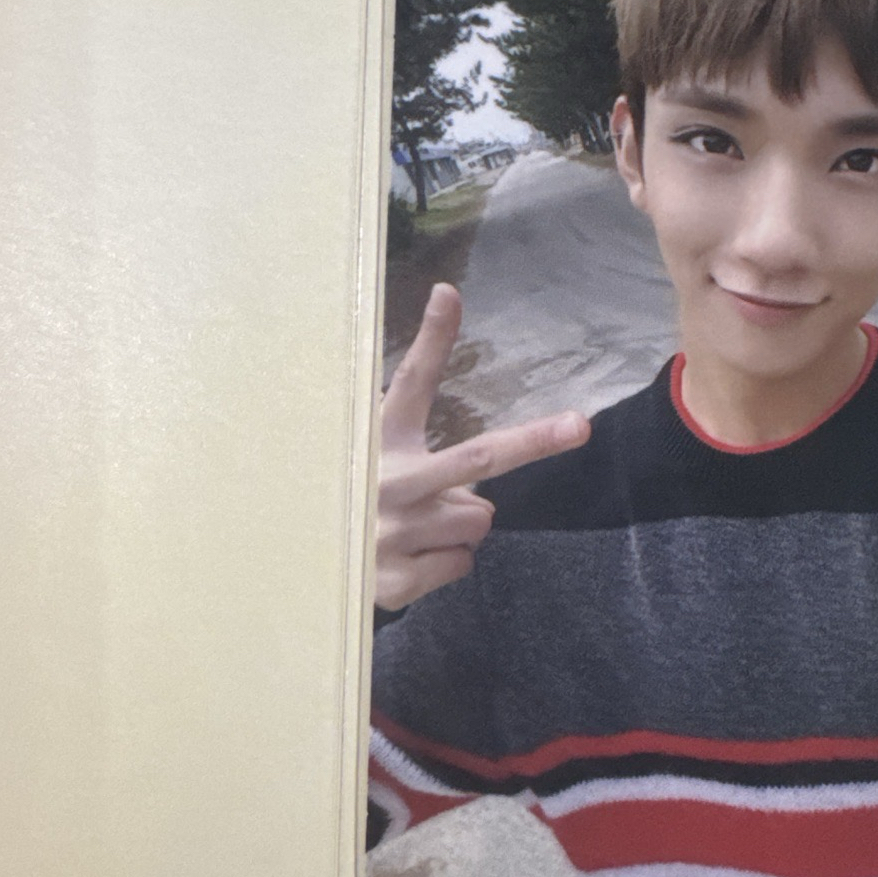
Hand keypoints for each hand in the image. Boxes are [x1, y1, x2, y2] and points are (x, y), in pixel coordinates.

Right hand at [375, 283, 589, 610]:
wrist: (297, 570)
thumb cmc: (353, 497)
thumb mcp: (375, 445)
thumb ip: (418, 408)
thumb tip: (455, 344)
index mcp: (377, 440)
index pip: (409, 380)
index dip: (432, 337)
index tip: (448, 294)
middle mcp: (383, 481)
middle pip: (477, 456)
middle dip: (534, 441)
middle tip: (579, 427)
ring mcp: (390, 532)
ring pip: (478, 520)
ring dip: (459, 525)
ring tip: (416, 526)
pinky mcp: (394, 581)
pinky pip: (462, 563)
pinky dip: (444, 562)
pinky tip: (407, 557)